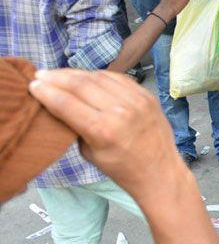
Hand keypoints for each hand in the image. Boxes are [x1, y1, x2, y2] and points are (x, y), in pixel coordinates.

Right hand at [28, 70, 184, 198]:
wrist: (159, 170)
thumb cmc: (122, 168)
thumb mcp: (90, 153)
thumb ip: (75, 127)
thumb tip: (58, 104)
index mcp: (104, 130)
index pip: (67, 103)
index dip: (47, 92)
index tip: (33, 85)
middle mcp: (121, 111)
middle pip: (81, 84)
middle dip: (58, 77)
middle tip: (41, 75)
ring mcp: (137, 100)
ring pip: (100, 77)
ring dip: (76, 73)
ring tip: (60, 73)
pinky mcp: (147, 95)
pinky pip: (118, 78)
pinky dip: (100, 75)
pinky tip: (87, 75)